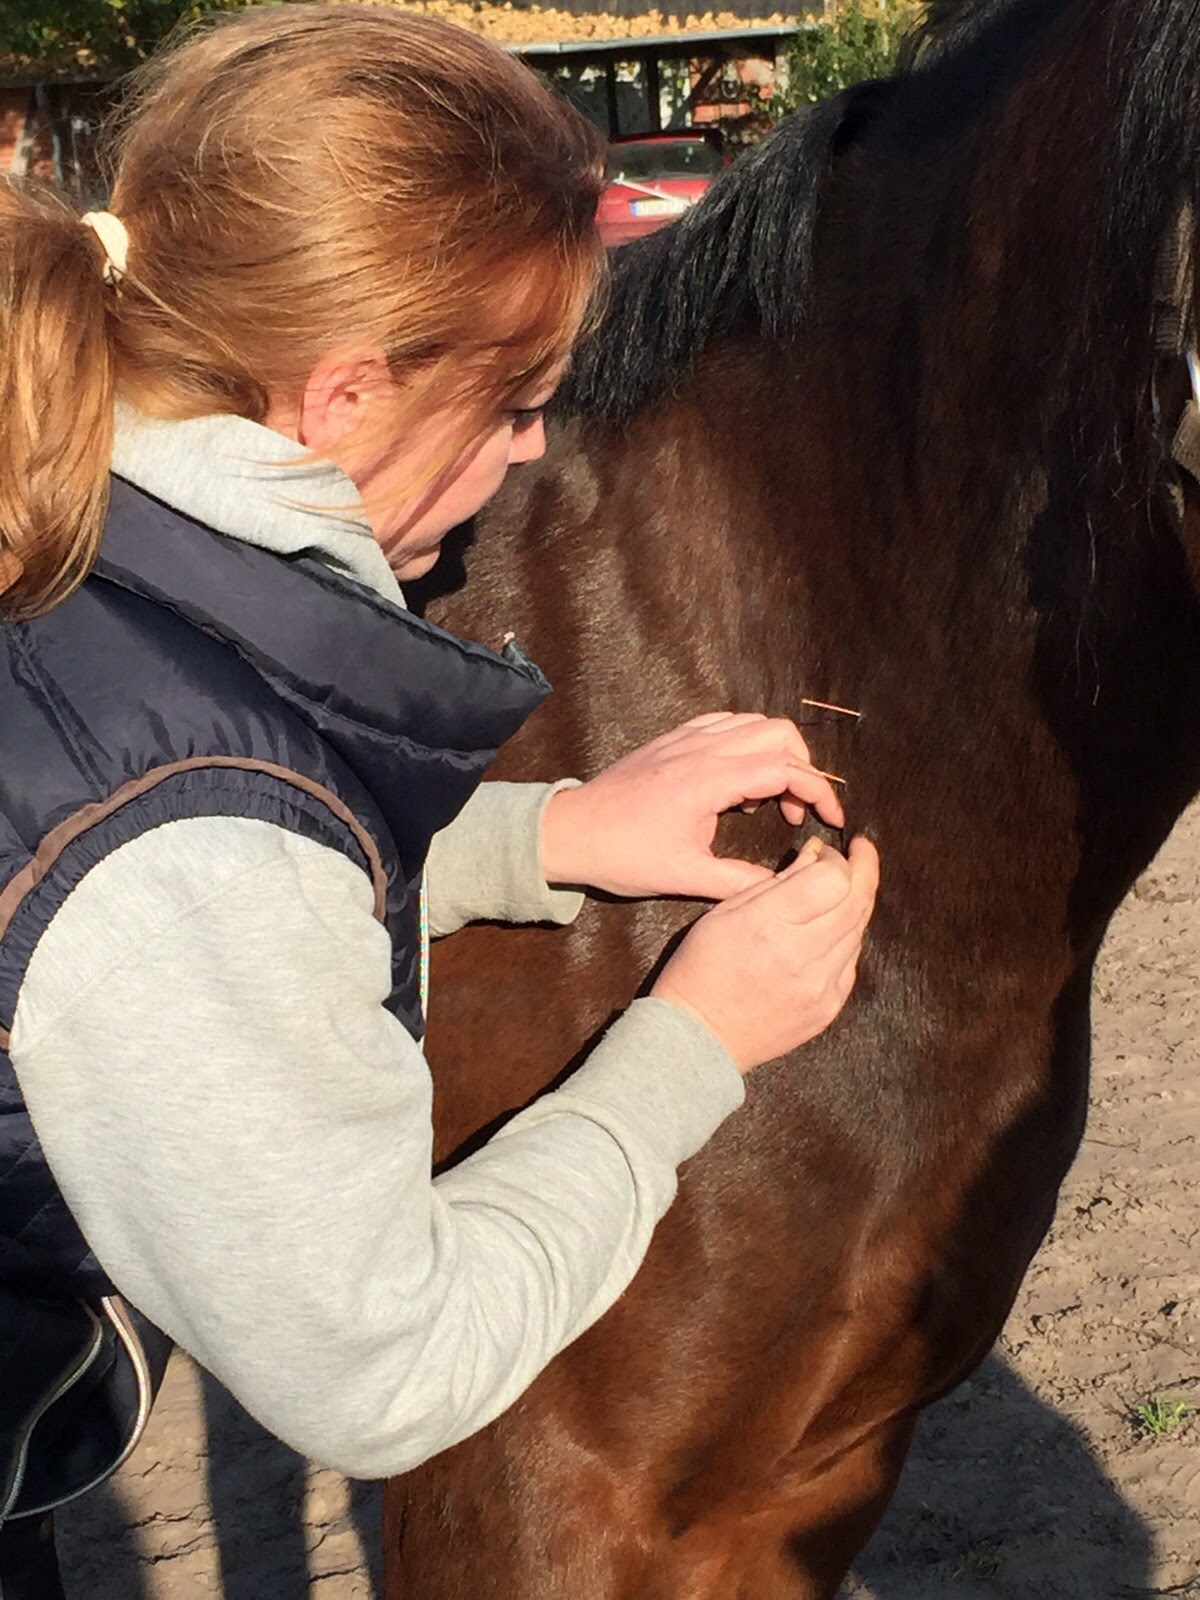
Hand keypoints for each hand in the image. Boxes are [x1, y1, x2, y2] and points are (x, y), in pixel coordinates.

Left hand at [539, 712, 845, 899]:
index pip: (786, 769)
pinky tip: (738, 778)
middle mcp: (702, 749)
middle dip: (802, 768)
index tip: (833, 820)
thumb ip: (738, 881)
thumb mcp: (685, 876)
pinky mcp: (671, 739)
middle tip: (794, 811)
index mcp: (710, 780)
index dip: (820, 792)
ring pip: (753, 722)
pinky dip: (745, 741)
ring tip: (769, 798)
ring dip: (775, 752)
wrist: (570, 832)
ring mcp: (685, 738)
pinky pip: (723, 723)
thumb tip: (780, 887)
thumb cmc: (623, 855)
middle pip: (779, 733)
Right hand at [650, 834, 879, 1073]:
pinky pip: (852, 961)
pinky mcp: (829, 1008)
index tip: (825, 851)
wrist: (699, 1039)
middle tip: (862, 851)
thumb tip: (815, 854)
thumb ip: (776, 882)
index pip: (833, 879)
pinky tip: (834, 928)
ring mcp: (820, 986)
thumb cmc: (700, 970)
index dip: (837, 858)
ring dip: (857, 902)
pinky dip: (848, 937)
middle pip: (857, 900)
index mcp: (768, 925)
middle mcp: (802, 955)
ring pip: (859, 930)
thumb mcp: (724, 913)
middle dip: (864, 868)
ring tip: (846, 888)